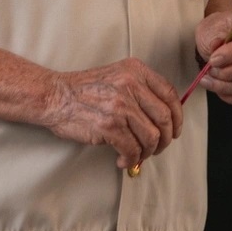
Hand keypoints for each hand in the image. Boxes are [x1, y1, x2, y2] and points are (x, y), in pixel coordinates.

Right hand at [41, 59, 183, 168]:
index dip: (177, 116)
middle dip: (165, 139)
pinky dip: (132, 159)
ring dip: (147, 152)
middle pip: (165, 118)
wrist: (54, 97)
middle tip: (158, 148)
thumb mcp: (116, 76)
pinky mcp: (110, 126)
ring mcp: (121, 105)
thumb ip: (139, 89)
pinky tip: (124, 159)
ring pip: (151, 137)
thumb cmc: (83, 90)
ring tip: (137, 155)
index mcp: (135, 71)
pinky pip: (133, 149)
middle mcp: (131, 85)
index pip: (170, 94)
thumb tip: (162, 117)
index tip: (175, 130)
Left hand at [195, 6, 231, 108]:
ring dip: (227, 87)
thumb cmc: (219, 32)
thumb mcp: (211, 27)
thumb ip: (213, 36)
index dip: (231, 53)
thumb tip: (215, 47)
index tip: (212, 60)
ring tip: (209, 80)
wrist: (223, 39)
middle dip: (228, 73)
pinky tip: (220, 90)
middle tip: (210, 71)